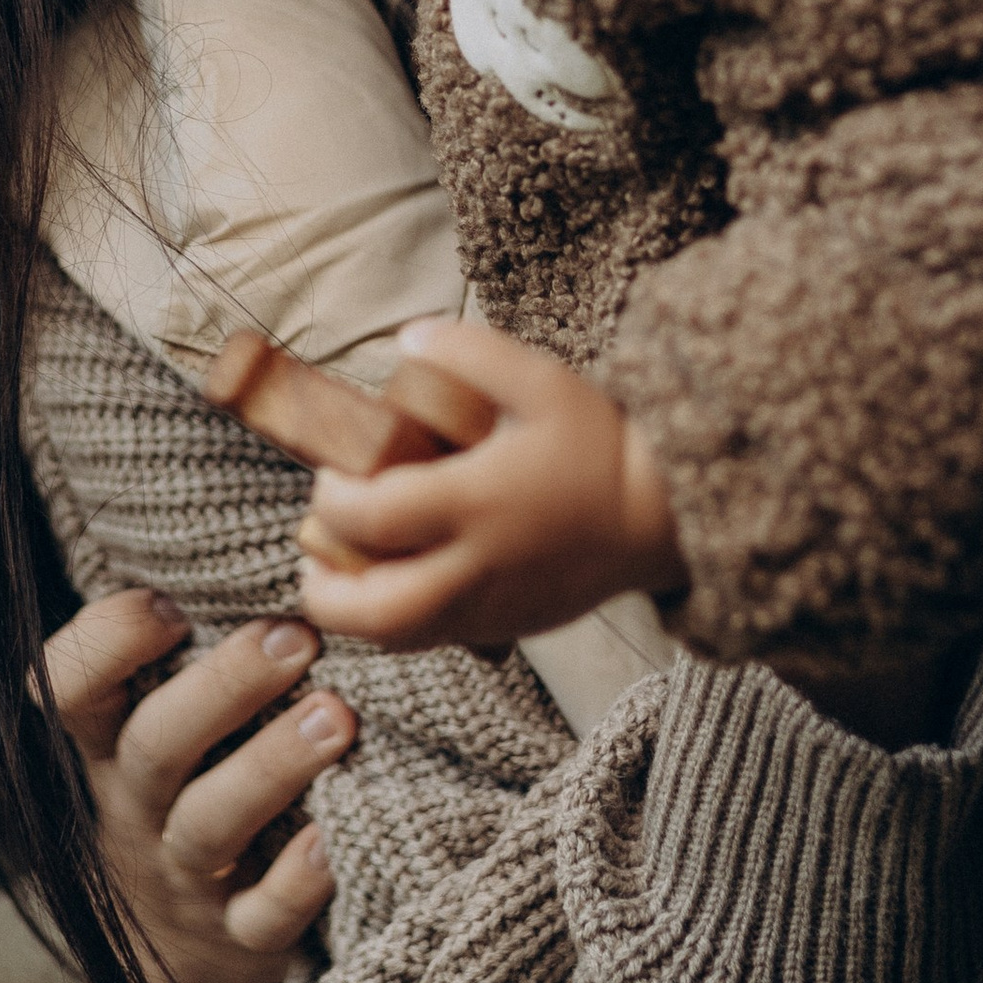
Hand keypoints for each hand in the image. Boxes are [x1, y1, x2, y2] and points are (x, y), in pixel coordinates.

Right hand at [46, 592, 354, 982]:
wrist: (173, 948)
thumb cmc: (191, 788)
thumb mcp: (159, 724)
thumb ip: (189, 652)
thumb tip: (271, 543)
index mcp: (111, 744)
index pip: (70, 689)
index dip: (106, 646)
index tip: (167, 606)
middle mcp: (139, 807)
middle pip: (156, 747)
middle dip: (223, 687)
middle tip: (295, 638)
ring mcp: (187, 877)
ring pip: (209, 825)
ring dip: (271, 767)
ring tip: (336, 716)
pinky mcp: (240, 937)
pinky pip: (262, 917)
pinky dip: (299, 882)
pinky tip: (336, 836)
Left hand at [298, 316, 686, 648]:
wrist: (662, 516)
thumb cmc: (599, 444)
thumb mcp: (543, 379)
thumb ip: (471, 352)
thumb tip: (408, 340)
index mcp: (475, 502)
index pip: (371, 517)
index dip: (330, 499)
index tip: (333, 475)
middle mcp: (475, 567)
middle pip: (371, 609)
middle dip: (323, 584)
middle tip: (320, 543)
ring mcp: (490, 608)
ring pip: (397, 639)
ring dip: (354, 609)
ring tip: (346, 569)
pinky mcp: (506, 629)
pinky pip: (432, 642)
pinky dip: (396, 621)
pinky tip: (399, 579)